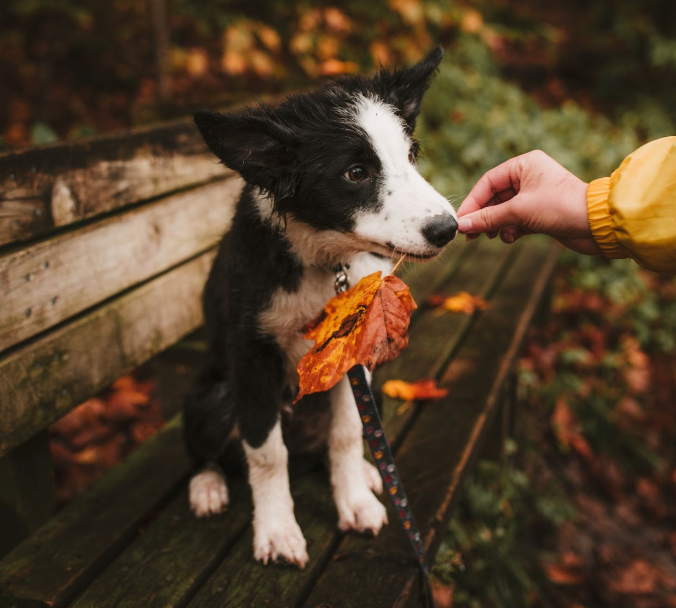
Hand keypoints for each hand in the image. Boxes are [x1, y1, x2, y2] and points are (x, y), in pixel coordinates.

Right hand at [456, 150, 600, 254]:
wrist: (597, 224)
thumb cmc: (561, 207)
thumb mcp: (518, 211)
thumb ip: (488, 218)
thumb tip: (462, 225)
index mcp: (524, 165)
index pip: (488, 182)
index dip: (473, 202)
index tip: (462, 221)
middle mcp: (529, 177)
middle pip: (494, 197)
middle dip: (484, 217)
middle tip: (470, 235)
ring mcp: (535, 195)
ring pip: (504, 211)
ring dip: (497, 225)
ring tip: (492, 237)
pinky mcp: (540, 212)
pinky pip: (516, 220)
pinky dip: (511, 230)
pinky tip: (512, 237)